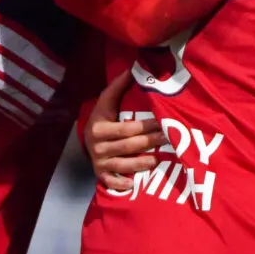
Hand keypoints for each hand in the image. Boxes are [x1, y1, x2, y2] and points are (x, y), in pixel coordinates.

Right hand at [84, 71, 165, 191]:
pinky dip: (122, 183)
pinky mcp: (100, 174)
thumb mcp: (105, 101)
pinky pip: (111, 181)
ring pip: (123, 164)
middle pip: (129, 146)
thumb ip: (118, 86)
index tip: (163, 122)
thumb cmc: (102, 117)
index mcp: (100, 127)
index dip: (146, 126)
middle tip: (169, 139)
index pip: (127, 128)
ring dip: (142, 164)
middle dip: (150, 143)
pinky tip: (135, 185)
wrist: (85, 138)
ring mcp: (99, 162)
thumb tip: (134, 68)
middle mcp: (98, 146)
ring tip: (159, 160)